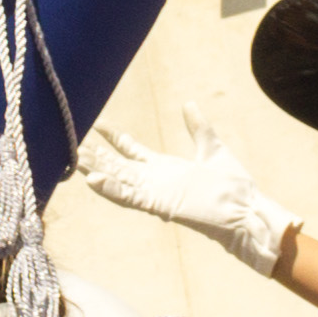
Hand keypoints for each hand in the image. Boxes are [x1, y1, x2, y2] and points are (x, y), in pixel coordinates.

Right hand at [77, 121, 302, 280]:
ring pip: (118, 181)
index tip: (98, 124)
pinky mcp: (160, 205)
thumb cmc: (233, 187)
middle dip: (95, 156)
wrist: (247, 212)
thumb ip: (197, 128)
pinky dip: (111, 189)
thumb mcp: (212, 149)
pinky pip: (130, 197)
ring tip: (73, 160)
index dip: (114, 138)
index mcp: (164, 169)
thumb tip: (189, 104)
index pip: (132, 151)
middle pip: (117, 166)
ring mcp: (156, 194)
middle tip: (71, 144)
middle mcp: (155, 181)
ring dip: (96, 171)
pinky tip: (93, 180)